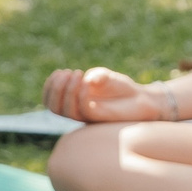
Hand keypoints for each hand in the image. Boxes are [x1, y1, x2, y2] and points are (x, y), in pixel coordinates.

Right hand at [42, 65, 164, 123]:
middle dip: (55, 88)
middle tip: (68, 72)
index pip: (50, 101)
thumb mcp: (105, 77)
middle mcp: (77, 111)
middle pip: (52, 107)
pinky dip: (81, 95)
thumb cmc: (121, 89)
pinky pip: (83, 110)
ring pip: (64, 111)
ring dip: (66, 90)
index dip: (49, 87)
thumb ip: (95, 76)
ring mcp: (87, 116)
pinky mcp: (99, 119)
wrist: (141, 100)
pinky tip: (87, 83)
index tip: (60, 71)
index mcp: (73, 101)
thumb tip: (88, 81)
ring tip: (77, 74)